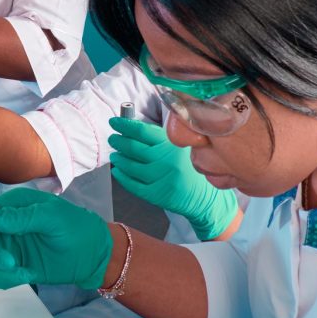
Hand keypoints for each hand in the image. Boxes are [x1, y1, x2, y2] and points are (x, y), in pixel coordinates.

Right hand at [0, 188, 111, 290]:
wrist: (95, 256)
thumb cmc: (78, 229)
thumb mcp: (53, 218)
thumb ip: (22, 217)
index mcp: (13, 206)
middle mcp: (5, 226)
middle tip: (10, 264)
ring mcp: (8, 247)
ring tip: (21, 272)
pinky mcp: (13, 266)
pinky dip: (4, 280)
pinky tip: (26, 275)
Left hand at [109, 118, 238, 239]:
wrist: (203, 196)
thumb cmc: (188, 167)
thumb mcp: (179, 147)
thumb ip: (159, 138)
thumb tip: (130, 127)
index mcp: (172, 144)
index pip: (142, 131)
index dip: (124, 125)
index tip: (114, 122)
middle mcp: (166, 160)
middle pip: (133, 148)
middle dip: (119, 141)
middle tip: (113, 139)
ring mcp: (161, 178)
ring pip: (131, 166)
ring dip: (119, 159)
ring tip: (115, 155)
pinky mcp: (156, 194)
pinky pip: (132, 184)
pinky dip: (122, 176)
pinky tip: (118, 171)